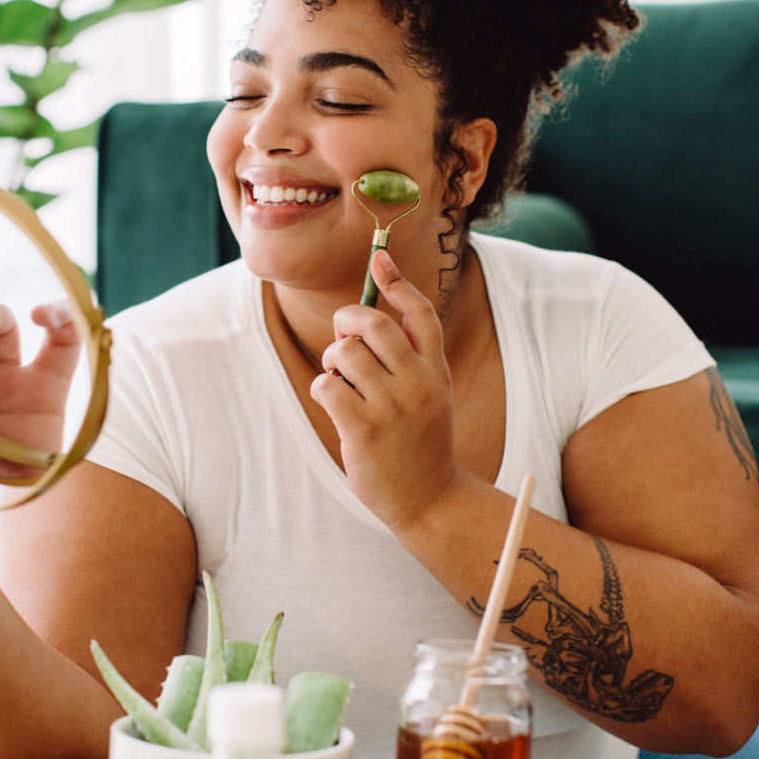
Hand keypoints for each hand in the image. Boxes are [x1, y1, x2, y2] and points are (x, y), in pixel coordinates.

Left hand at [310, 249, 457, 529]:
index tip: (378, 257)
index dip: (397, 281)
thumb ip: (408, 359)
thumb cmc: (421, 443)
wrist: (430, 501)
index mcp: (436, 370)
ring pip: (344, 352)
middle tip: (342, 341)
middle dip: (346, 322)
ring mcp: (392, 405)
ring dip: (332, 361)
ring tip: (339, 381)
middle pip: (372, 323)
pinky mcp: (364, 429)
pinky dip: (323, 388)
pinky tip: (335, 404)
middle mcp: (418, 382)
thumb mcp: (431, 394)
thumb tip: (363, 317)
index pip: (420, 313)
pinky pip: (326, 385)